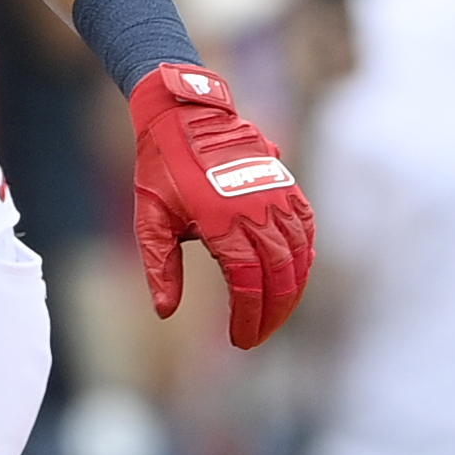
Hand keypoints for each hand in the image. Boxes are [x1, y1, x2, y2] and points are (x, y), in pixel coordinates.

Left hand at [130, 62, 312, 349]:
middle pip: (278, 274)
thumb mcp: (149, 219)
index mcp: (220, 221)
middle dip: (272, 312)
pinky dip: (305, 255)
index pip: (246, 281)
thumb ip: (160, 267)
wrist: (184, 115)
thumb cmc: (160, 169)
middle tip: (256, 337)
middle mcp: (255, 209)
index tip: (240, 340)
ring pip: (298, 254)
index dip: (248, 315)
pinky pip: (305, 227)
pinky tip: (296, 275)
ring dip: (292, 290)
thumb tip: (165, 312)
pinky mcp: (286, 184)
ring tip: (274, 315)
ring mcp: (276, 195)